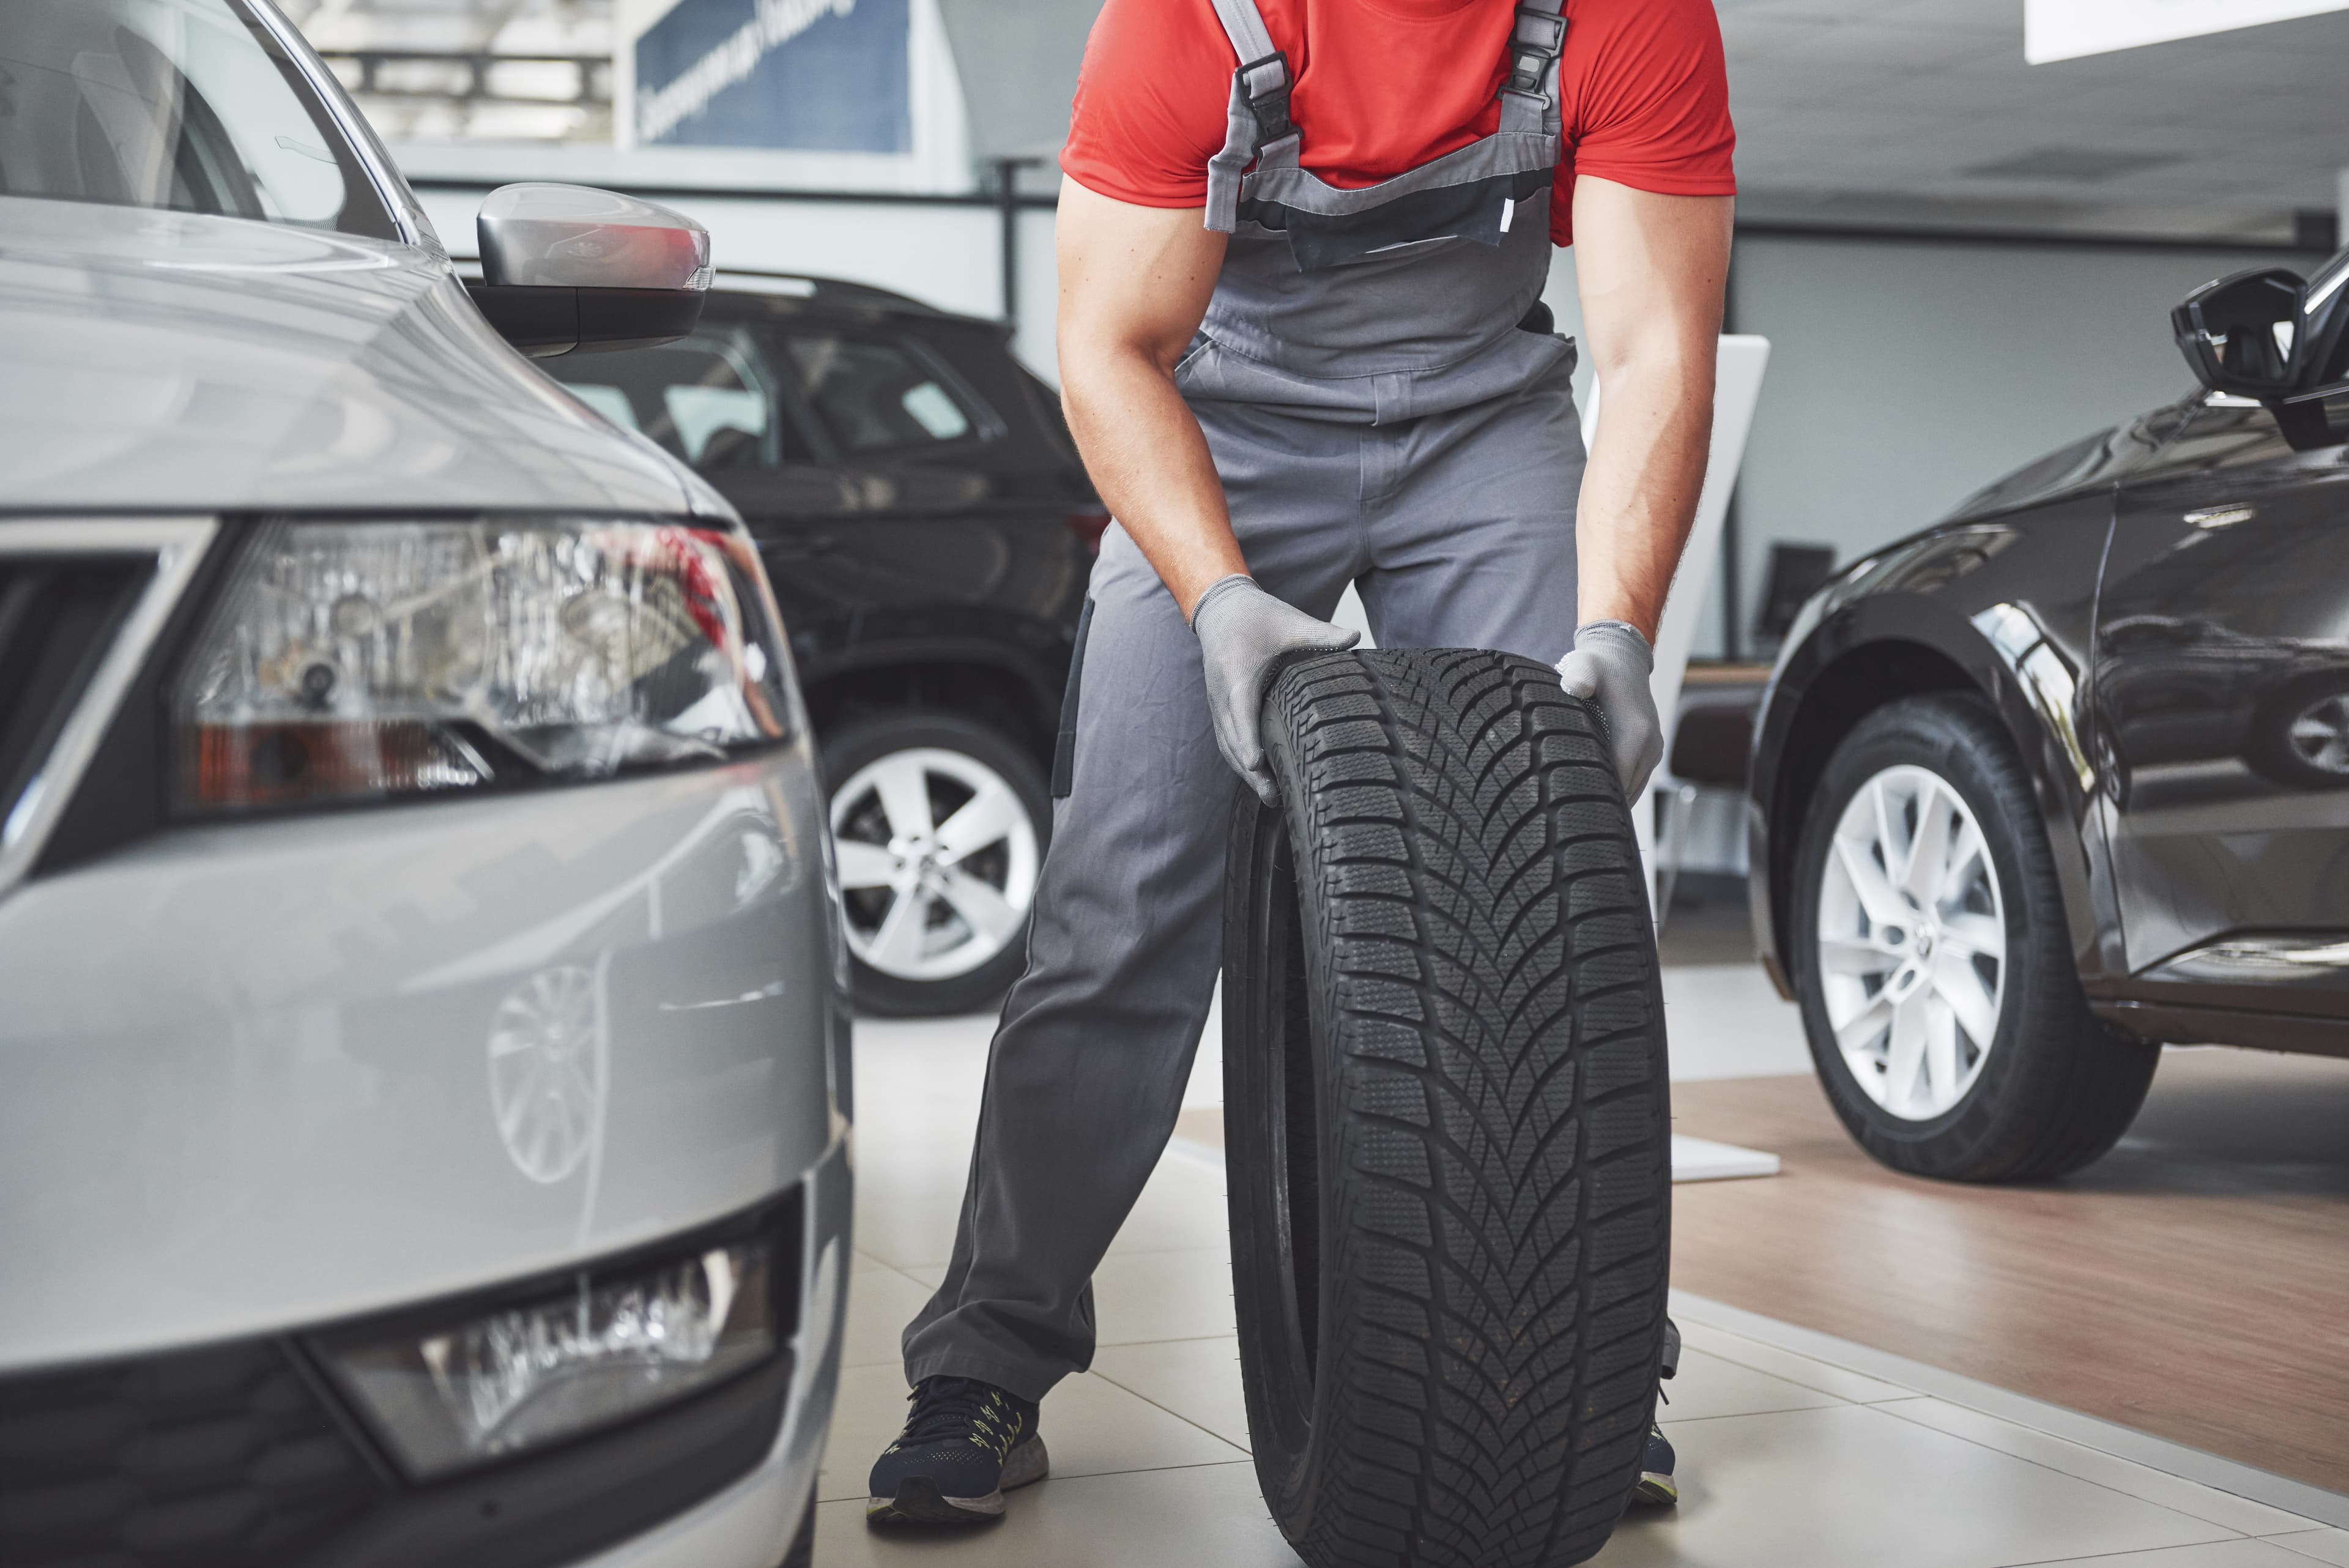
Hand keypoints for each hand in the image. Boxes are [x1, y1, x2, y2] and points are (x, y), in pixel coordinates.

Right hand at [1190, 575, 1359, 803]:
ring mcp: (1218, 704)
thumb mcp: (1289, 622)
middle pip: (1232, 739)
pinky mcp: (1221, 708)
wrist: (1221, 608)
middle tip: (1273, 795)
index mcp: (1238, 674)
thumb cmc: (1254, 616)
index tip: (1256, 764)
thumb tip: (1355, 635)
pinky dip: (1239, 760)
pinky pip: (1227, 739)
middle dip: (1250, 770)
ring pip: (1227, 745)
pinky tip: (1259, 777)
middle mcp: (1222, 694)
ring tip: (1270, 796)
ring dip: (1244, 772)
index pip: (1241, 712)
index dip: (1247, 739)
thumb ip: (1321, 633)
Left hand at [1556, 620, 1663, 799]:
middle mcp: (1651, 745)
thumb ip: (1578, 677)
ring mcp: (1654, 751)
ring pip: (1631, 790)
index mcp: (1637, 732)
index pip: (1617, 780)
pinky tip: (1592, 790)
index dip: (1593, 793)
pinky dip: (1617, 790)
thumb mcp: (1584, 666)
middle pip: (1625, 791)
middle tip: (1566, 810)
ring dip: (1609, 797)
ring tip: (1576, 803)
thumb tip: (1576, 687)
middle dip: (1599, 800)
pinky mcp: (1651, 753)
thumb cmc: (1598, 666)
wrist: (1622, 660)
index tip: (1568, 802)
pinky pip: (1635, 782)